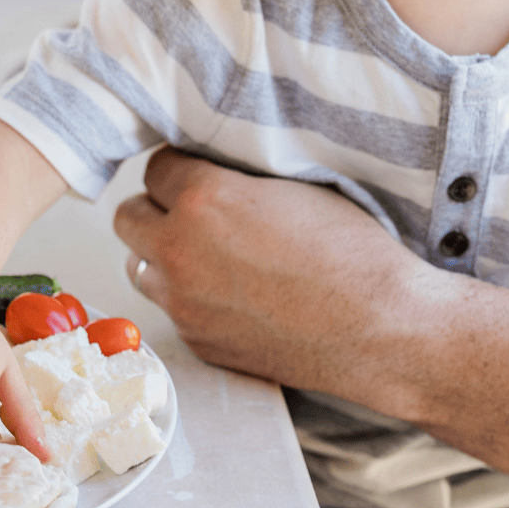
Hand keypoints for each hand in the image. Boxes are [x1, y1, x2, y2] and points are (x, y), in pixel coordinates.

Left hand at [112, 147, 423, 399]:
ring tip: (201, 253)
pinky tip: (228, 293)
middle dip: (154, 209)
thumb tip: (211, 171)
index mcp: (203, 200)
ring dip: (161, 255)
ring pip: (138, 265)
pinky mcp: (194, 339)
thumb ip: (236, 178)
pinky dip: (187, 297)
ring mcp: (181, 302)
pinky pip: (170, 308)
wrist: (381, 330)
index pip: (155, 168)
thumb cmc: (353, 254)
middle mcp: (179, 251)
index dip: (178, 169)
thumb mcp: (294, 188)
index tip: (194, 173)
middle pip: (127, 216)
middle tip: (187, 211)